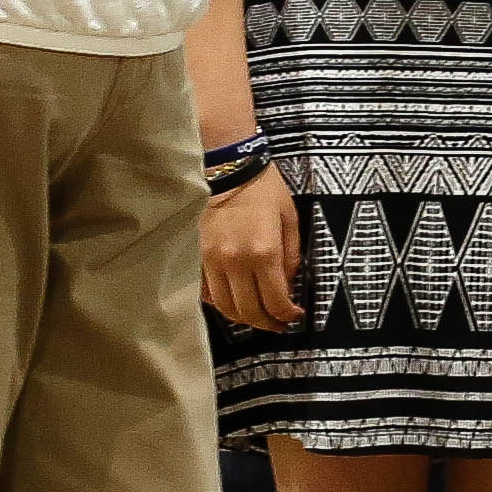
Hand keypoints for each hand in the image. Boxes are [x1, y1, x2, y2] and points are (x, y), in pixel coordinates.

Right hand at [201, 169, 303, 333]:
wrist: (228, 168)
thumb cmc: (264, 190)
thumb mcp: (290, 220)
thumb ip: (291, 257)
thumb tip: (288, 285)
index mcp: (263, 252)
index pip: (275, 302)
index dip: (287, 315)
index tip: (294, 315)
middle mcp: (235, 262)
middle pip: (250, 311)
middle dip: (268, 323)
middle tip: (279, 323)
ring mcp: (212, 261)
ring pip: (226, 307)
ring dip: (244, 318)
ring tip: (258, 316)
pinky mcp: (196, 257)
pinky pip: (207, 293)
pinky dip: (222, 303)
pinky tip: (235, 300)